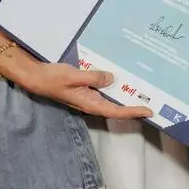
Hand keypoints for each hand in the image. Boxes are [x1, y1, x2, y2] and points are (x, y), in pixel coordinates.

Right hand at [18, 62, 152, 118]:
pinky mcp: (86, 89)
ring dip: (125, 95)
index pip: (116, 111)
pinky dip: (114, 86)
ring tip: (141, 89)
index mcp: (90, 103)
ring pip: (111, 98)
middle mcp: (92, 102)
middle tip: (152, 99)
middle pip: (116, 107)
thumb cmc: (53, 78)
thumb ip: (93, 78)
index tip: (148, 111)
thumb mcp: (73, 76)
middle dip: (133, 105)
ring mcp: (89, 96)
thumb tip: (111, 78)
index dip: (132, 112)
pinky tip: (121, 78)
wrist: (37, 77)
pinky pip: (104, 89)